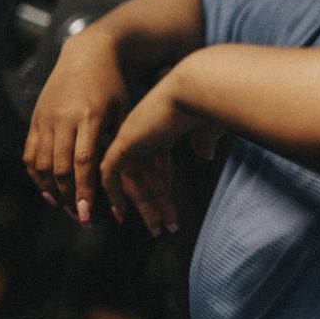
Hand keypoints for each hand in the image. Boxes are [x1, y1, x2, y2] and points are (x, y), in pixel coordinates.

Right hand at [23, 34, 129, 227]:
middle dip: (69, 197)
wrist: (86, 54)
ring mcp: (45, 119)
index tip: (87, 214)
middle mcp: (63, 118)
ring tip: (67, 207)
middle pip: (59, 168)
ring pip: (41, 164)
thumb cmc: (113, 85)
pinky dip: (36, 177)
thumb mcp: (124, 109)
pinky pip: (29, 154)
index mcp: (89, 116)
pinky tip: (48, 191)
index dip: (83, 190)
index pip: (82, 162)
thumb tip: (121, 179)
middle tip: (80, 218)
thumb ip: (119, 141)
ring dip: (52, 191)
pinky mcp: (35, 119)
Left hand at [100, 81, 223, 236]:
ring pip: (130, 179)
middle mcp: (144, 130)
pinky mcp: (123, 143)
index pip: (157, 160)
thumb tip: (205, 154)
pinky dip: (115, 195)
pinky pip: (111, 175)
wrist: (195, 89)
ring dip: (143, 207)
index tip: (164, 201)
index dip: (160, 182)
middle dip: (153, 202)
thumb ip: (203, 140)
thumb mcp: (207, 127)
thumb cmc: (208, 104)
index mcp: (163, 125)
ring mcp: (132, 136)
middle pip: (143, 173)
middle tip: (160, 226)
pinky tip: (122, 213)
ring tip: (157, 229)